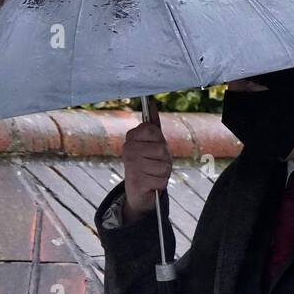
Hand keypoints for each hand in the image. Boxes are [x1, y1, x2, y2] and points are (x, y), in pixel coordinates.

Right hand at [121, 96, 170, 220]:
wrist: (138, 191)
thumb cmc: (148, 163)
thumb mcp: (151, 143)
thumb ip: (152, 124)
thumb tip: (151, 103)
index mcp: (131, 137)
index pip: (153, 130)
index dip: (159, 140)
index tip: (153, 146)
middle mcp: (128, 149)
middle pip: (161, 149)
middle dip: (164, 159)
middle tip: (154, 163)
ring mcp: (131, 165)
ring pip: (164, 166)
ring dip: (163, 172)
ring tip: (153, 173)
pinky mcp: (137, 182)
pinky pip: (162, 180)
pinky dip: (160, 183)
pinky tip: (151, 184)